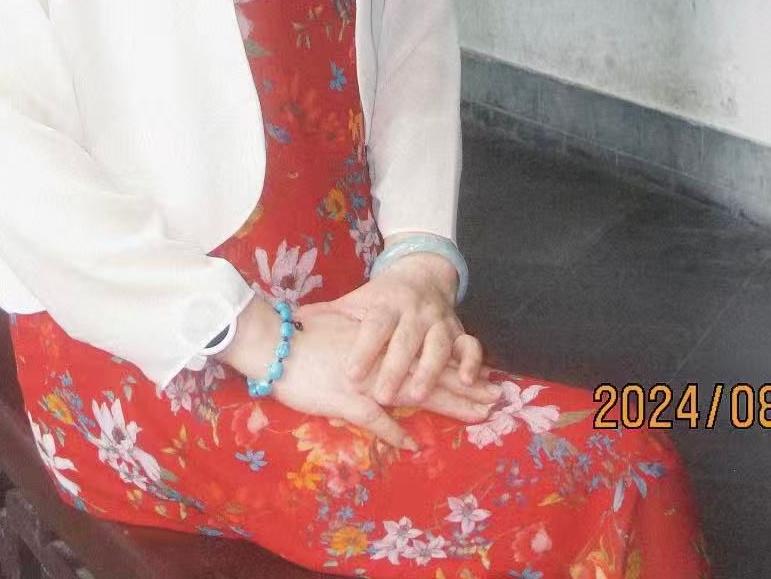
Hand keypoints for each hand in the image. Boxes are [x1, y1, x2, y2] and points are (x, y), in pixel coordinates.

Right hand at [220, 294, 496, 450]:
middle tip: (496, 398)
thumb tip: (376, 343)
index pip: (425, 356)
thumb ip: (360, 335)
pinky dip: (395, 433)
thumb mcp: (337, 326)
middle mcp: (381, 361)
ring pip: (416, 393)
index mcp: (381, 344)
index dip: (454, 369)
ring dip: (449, 405)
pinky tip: (414, 445)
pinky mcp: (346, 400)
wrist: (274, 341)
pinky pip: (376, 420)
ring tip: (478, 413)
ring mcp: (366, 381)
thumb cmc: (302, 333)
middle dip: (465, 389)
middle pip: (430, 375)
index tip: (481, 377)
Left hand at [304, 255, 497, 409]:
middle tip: (384, 395)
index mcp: (386, 304)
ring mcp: (439, 320)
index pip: (374, 326)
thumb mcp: (355, 302)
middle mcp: (414, 311)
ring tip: (419, 395)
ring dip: (431, 370)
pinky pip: (470, 345)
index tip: (352, 375)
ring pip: (438, 345)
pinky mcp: (459, 330)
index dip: (364, 350)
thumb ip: (327, 314)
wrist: (422, 271)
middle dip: (396, 367)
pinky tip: (470, 381)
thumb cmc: (381, 297)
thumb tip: (291, 320)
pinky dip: (472, 361)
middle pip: (406, 339)